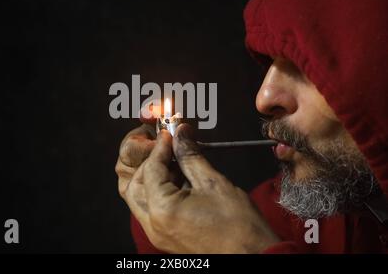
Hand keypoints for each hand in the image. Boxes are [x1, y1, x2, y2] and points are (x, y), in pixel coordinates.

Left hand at [117, 123, 279, 253]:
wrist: (253, 256)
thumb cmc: (239, 228)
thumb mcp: (214, 183)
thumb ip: (191, 156)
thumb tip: (181, 135)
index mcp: (163, 210)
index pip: (151, 168)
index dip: (161, 147)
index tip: (171, 133)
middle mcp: (154, 225)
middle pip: (135, 184)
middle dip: (149, 162)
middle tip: (168, 147)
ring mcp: (159, 233)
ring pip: (140, 198)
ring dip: (152, 177)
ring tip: (175, 163)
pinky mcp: (167, 237)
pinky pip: (152, 210)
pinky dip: (159, 191)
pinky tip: (179, 180)